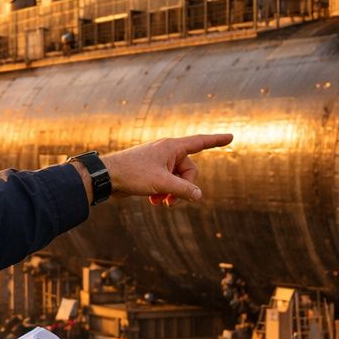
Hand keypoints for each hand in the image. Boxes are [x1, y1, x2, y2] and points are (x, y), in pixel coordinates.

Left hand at [100, 133, 232, 205]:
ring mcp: (160, 162)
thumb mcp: (161, 183)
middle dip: (183, 187)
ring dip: (172, 193)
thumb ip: (183, 190)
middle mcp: (168, 152)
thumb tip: (199, 196)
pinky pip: (167, 183)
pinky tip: (153, 201)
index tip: (231, 137)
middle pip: (189, 171)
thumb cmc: (133, 174)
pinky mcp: (152, 172)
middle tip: (171, 199)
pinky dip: (163, 193)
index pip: (200, 142)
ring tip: (159, 201)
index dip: (216, 141)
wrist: (107, 177)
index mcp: (172, 147)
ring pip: (178, 180)